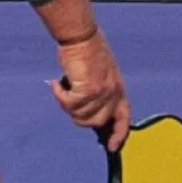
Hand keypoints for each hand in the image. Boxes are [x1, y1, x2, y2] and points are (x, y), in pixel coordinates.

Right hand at [50, 31, 129, 150]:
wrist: (81, 36)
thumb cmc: (87, 50)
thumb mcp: (101, 74)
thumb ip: (99, 92)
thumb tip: (87, 110)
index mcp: (119, 89)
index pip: (124, 117)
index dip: (119, 134)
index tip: (111, 146)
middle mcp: (114, 92)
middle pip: (96, 122)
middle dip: (79, 117)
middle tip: (68, 102)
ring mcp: (103, 93)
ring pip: (80, 116)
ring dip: (67, 105)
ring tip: (62, 88)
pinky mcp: (89, 90)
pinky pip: (69, 105)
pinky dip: (59, 96)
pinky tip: (56, 83)